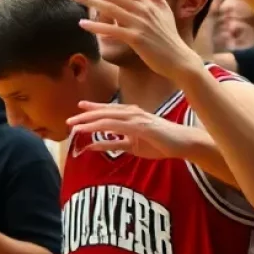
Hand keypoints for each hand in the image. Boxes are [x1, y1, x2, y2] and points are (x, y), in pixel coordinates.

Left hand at [65, 101, 189, 160]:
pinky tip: (91, 138)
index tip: (79, 107)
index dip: (93, 108)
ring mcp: (137, 119)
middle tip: (70, 120)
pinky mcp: (141, 127)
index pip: (109, 110)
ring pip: (108, 118)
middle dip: (86, 116)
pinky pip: (118, 129)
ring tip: (75, 127)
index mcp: (132, 115)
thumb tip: (96, 145)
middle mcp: (133, 113)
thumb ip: (115, 143)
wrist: (183, 143)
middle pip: (105, 112)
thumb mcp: (133, 145)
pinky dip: (102, 132)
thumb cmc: (161, 142)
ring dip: (90, 122)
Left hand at [74, 0, 199, 80]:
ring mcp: (140, 24)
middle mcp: (144, 10)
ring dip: (92, 2)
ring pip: (112, 9)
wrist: (178, 57)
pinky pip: (113, 30)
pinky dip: (97, 27)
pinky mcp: (136, 38)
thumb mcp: (162, 6)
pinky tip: (83, 24)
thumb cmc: (168, 33)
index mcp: (148, 2)